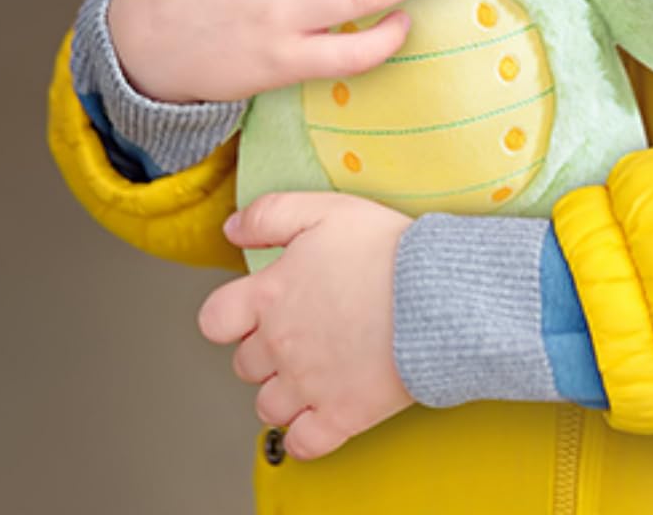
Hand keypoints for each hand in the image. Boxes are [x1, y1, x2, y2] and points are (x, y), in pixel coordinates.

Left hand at [199, 193, 414, 460]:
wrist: (437, 292)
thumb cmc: (386, 249)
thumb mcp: (325, 210)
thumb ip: (270, 215)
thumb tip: (231, 229)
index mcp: (270, 295)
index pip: (215, 320)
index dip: (232, 316)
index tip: (256, 310)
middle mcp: (280, 345)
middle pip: (246, 364)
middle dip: (267, 350)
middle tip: (303, 331)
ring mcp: (308, 385)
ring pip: (268, 406)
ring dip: (284, 392)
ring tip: (316, 370)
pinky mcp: (340, 415)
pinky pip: (303, 443)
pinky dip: (307, 434)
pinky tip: (324, 410)